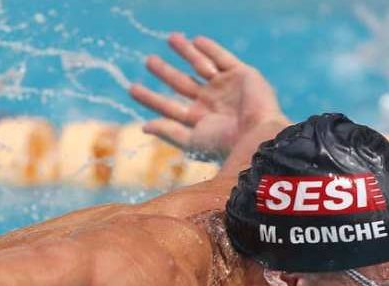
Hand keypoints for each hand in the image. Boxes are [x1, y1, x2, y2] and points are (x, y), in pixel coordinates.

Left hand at [129, 33, 284, 157]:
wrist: (257, 135)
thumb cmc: (224, 143)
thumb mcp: (192, 140)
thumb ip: (169, 132)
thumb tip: (144, 127)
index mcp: (199, 120)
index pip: (168, 106)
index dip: (150, 98)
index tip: (132, 89)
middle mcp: (211, 103)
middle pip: (182, 83)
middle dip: (165, 72)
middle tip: (148, 61)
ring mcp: (226, 88)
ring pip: (201, 66)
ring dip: (186, 52)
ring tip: (171, 38)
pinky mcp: (242, 74)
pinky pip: (223, 58)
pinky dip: (211, 49)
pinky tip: (196, 41)